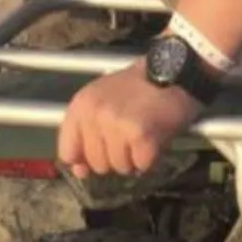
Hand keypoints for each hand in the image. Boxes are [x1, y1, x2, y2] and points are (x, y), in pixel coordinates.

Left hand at [58, 61, 200, 177]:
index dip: (85, 158)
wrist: (174, 71)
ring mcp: (117, 125)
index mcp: (81, 106)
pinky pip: (142, 165)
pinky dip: (152, 158)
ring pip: (120, 167)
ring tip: (144, 135)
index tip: (102, 151)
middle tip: (130, 137)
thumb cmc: (138, 87)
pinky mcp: (140, 134)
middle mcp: (95, 115)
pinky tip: (155, 139)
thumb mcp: (103, 101)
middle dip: (116, 156)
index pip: (67, 152)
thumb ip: (85, 134)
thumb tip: (79, 170)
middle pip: (97, 164)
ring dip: (135, 157)